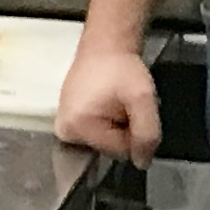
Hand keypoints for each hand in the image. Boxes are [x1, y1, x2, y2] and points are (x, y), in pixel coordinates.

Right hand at [54, 40, 162, 166]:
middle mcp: (64, 130)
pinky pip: (95, 131)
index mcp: (78, 127)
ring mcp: (62, 124)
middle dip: (123, 130)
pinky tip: (106, 102)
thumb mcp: (142, 98)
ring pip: (103, 140)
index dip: (134, 132)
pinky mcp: (66, 118)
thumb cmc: (122, 69)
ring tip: (115, 101)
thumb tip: (141, 163)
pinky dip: (106, 121)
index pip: (119, 150)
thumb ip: (146, 133)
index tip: (132, 109)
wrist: (104, 45)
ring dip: (116, 125)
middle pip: (108, 148)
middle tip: (124, 105)